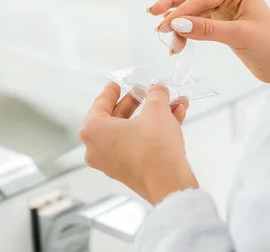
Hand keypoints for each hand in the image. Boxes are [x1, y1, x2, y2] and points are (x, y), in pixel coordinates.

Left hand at [79, 82, 197, 204]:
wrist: (169, 184)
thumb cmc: (154, 148)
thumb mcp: (157, 110)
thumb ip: (155, 94)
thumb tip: (157, 89)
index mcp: (93, 130)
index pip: (101, 103)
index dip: (112, 91)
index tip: (117, 85)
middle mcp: (97, 148)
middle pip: (116, 118)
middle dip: (138, 103)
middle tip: (146, 93)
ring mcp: (111, 162)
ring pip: (131, 131)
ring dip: (152, 116)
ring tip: (172, 104)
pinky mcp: (127, 171)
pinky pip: (137, 144)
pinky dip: (152, 131)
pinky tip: (175, 118)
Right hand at [149, 0, 269, 84]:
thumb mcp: (238, 35)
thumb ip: (206, 29)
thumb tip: (176, 24)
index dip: (181, 11)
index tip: (163, 25)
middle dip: (173, 8)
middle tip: (152, 16)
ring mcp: (224, 8)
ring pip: (192, 12)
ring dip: (178, 24)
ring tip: (165, 38)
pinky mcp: (221, 23)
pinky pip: (197, 24)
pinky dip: (186, 34)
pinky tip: (176, 45)